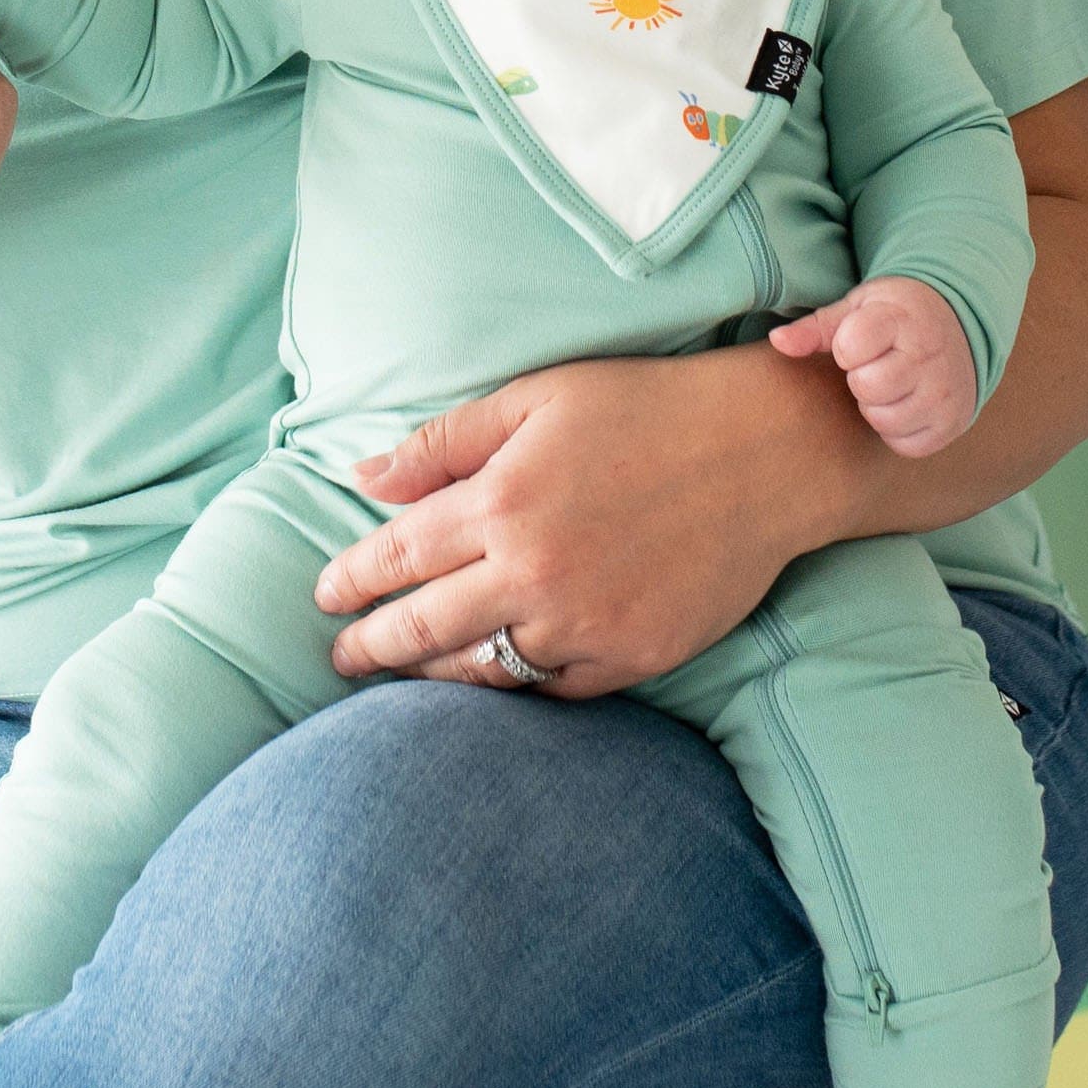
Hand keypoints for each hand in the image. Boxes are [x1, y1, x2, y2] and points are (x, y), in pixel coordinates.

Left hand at [313, 349, 845, 698]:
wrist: (764, 451)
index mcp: (501, 502)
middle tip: (340, 657)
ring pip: (483, 671)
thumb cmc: (644, 407)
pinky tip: (494, 681)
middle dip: (371, 646)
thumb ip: (446, 443)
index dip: (352, 580)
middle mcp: (533, 573)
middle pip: (424, 627)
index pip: (397, 557)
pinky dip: (518, 687)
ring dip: (432, 677)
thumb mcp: (536, 398)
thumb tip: (365, 478)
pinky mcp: (633, 657)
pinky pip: (554, 689)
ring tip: (402, 677)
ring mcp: (584, 624)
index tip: (323, 596)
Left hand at [771, 276, 976, 456]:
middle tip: (876, 364)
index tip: (863, 339)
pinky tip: (905, 402)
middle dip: (860, 378)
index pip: (849, 349)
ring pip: (884, 420)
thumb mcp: (857, 308)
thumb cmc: (896, 316)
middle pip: (866, 388)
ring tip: (890, 382)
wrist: (960, 323)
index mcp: (902, 320)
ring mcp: (945, 393)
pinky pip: (906, 445)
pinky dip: (898, 430)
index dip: (846, 348)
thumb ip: (815, 328)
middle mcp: (930, 357)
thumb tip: (776, 341)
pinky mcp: (953, 423)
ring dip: (876, 406)